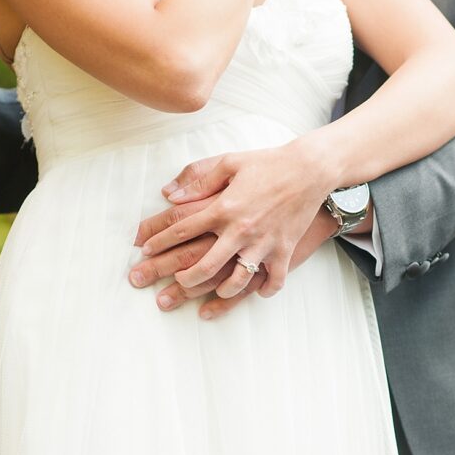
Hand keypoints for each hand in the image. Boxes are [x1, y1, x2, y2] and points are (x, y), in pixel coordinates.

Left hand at [140, 137, 338, 298]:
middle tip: (170, 284)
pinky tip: (257, 291)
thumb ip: (198, 178)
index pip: (181, 230)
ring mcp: (263, 243)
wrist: (310, 169)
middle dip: (181, 280)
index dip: (158, 242)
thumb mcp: (229, 162)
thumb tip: (168, 194)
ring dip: (219, 291)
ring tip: (210, 292)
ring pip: (235, 280)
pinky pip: (273, 280)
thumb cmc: (268, 163)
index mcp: (223, 207)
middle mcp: (240, 229)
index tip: (144, 251)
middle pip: (202, 264)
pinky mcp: (284, 250)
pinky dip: (264, 290)